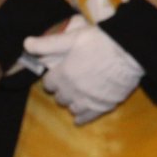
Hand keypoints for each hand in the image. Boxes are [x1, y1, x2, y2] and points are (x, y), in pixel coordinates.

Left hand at [22, 20, 143, 124]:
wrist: (130, 51)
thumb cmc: (100, 41)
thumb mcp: (72, 37)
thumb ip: (48, 43)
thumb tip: (26, 43)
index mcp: (63, 75)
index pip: (48, 83)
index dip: (53, 78)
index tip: (59, 73)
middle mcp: (72, 91)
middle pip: (60, 97)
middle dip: (62, 89)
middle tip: (70, 81)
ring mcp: (87, 100)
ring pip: (72, 107)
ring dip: (72, 101)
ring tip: (78, 94)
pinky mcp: (102, 106)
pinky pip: (87, 118)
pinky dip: (82, 118)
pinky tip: (80, 118)